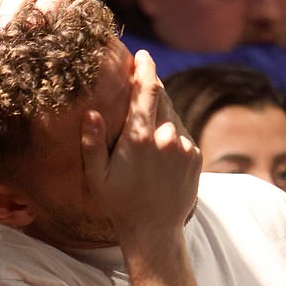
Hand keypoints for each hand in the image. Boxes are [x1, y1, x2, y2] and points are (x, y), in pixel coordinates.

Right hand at [81, 49, 201, 246]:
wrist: (154, 231)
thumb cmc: (119, 204)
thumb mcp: (96, 177)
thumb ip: (92, 143)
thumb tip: (91, 113)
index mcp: (140, 137)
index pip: (146, 89)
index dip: (145, 68)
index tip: (142, 55)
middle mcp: (167, 137)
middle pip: (161, 98)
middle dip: (151, 89)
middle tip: (139, 87)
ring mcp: (184, 147)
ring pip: (173, 116)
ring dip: (160, 116)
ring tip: (145, 135)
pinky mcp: (195, 156)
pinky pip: (181, 135)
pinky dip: (171, 135)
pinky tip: (158, 153)